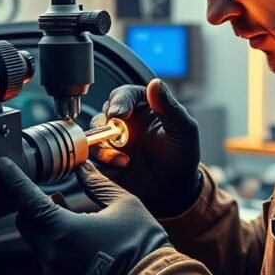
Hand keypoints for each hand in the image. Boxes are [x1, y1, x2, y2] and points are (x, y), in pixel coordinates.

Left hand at [0, 158, 169, 274]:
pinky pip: (51, 263)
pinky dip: (60, 250)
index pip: (27, 200)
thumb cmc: (140, 245)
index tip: (3, 167)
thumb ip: (98, 184)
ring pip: (40, 244)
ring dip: (51, 230)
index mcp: (63, 231)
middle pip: (26, 223)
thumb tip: (83, 168)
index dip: (13, 180)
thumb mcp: (124, 205)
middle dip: (34, 207)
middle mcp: (52, 256)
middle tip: (56, 198)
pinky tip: (84, 246)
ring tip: (79, 223)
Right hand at [90, 79, 201, 216]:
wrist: (175, 190)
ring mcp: (113, 142)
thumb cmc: (182, 156)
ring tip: (123, 160)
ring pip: (94, 136)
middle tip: (116, 137)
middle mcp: (125, 122)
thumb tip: (155, 84)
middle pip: (104, 114)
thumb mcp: (183, 130)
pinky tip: (119, 168)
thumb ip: (169, 107)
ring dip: (103, 147)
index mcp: (143, 107)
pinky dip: (100, 162)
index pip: (124, 95)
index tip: (119, 113)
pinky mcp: (105, 162)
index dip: (119, 101)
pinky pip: (92, 158)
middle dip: (106, 125)